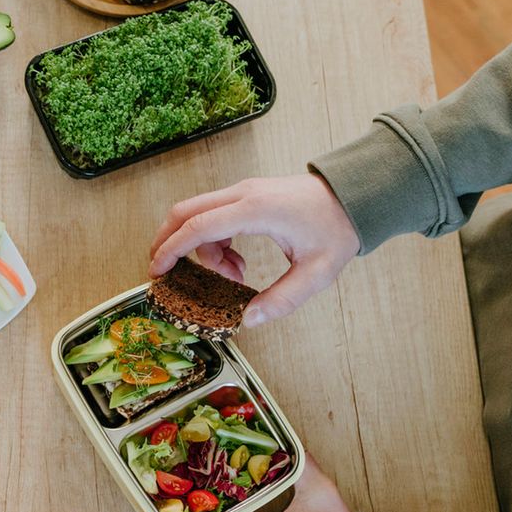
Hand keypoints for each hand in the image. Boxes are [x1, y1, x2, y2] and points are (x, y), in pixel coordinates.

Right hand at [148, 175, 360, 325]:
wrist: (355, 196)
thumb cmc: (337, 228)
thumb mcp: (316, 272)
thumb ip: (282, 299)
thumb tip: (249, 320)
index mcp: (255, 209)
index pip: (198, 227)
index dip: (171, 249)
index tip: (157, 270)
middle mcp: (243, 194)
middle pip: (185, 211)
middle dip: (167, 240)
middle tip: (163, 270)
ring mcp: (244, 191)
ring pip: (199, 214)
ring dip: (202, 248)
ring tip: (231, 274)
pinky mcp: (247, 195)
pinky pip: (215, 215)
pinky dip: (215, 240)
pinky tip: (237, 262)